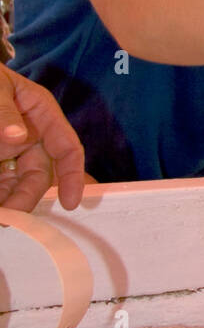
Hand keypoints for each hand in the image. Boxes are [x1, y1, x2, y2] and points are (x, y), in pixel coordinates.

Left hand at [0, 65, 85, 210]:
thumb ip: (4, 111)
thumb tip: (18, 137)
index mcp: (41, 114)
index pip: (66, 147)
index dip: (72, 174)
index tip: (69, 202)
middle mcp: (29, 136)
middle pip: (38, 174)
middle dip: (26, 197)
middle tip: (8, 216)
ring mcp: (9, 151)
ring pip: (15, 184)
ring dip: (8, 202)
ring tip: (0, 215)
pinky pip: (0, 184)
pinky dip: (0, 196)